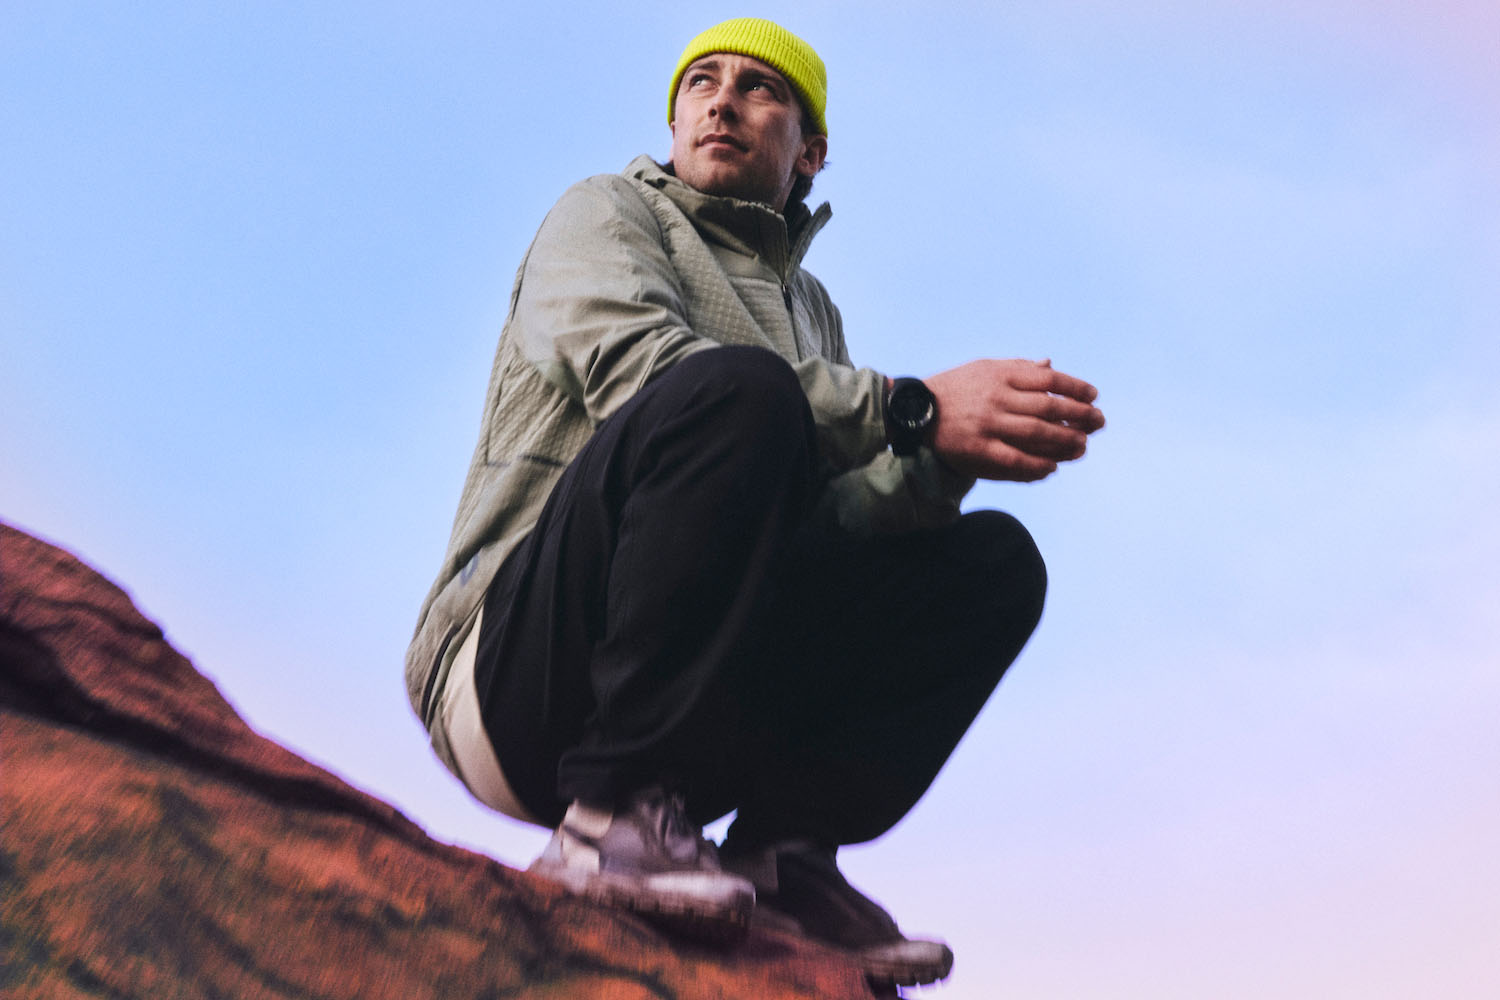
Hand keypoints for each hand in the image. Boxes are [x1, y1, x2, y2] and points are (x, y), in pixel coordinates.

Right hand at [922, 359, 1104, 481]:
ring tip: (1083, 444)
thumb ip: (1017, 368)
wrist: (916, 411)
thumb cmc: (954, 388)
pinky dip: (1037, 463)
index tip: (1094, 395)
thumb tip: (1049, 364)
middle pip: (1049, 406)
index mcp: (1001, 374)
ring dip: (1065, 440)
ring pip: (1038, 433)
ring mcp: (989, 424)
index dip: (1075, 387)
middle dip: (1080, 414)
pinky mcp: (979, 449)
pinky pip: (1015, 459)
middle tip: (1099, 421)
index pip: (1048, 379)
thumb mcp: (984, 368)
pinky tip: (1053, 466)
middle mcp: (998, 397)